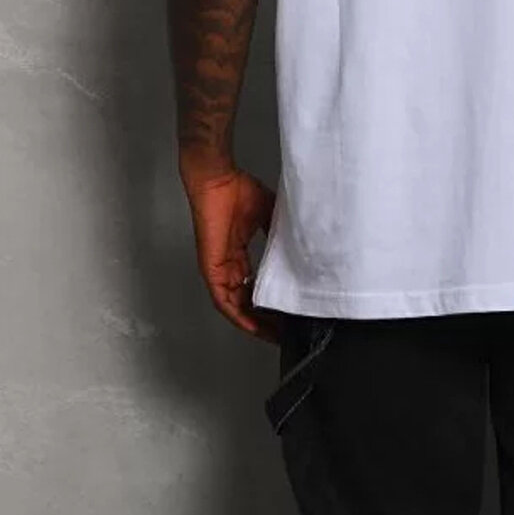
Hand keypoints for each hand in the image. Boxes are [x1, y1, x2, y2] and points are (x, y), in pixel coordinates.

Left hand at [180, 155, 278, 339]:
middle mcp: (228, 265)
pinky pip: (223, 300)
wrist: (218, 179)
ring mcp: (218, 269)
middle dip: (264, 319)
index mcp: (239, 253)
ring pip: (235, 306)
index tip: (287, 313)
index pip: (254, 286)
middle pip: (245, 301)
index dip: (269, 302)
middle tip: (284, 331)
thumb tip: (301, 243)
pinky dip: (237, 315)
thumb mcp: (269, 214)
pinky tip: (252, 326)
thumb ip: (280, 232)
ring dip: (252, 322)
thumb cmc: (237, 190)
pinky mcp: (212, 269)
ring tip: (273, 334)